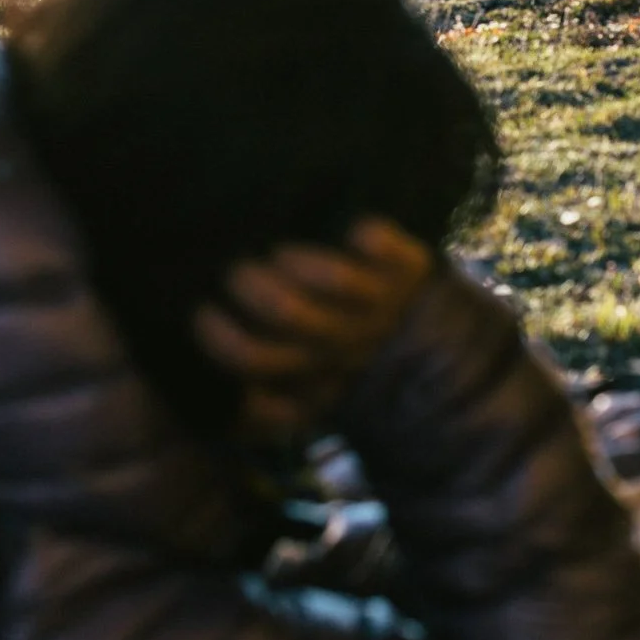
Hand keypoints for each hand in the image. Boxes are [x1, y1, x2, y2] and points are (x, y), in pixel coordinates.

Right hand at [195, 218, 434, 441]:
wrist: (437, 358)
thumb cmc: (341, 366)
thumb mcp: (301, 397)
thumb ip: (258, 408)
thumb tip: (225, 403)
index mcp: (311, 376)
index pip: (252, 359)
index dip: (219, 334)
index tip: (203, 311)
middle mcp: (344, 342)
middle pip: (285, 310)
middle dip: (250, 284)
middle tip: (236, 272)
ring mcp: (379, 305)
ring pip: (332, 279)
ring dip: (296, 259)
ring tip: (280, 253)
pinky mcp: (408, 269)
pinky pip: (378, 243)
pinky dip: (363, 232)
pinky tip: (346, 231)